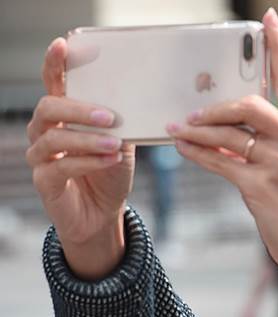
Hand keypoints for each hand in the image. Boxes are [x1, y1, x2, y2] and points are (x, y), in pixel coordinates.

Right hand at [26, 38, 135, 279]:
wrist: (104, 212)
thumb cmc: (110, 172)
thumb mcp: (122, 142)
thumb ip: (123, 123)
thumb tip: (140, 100)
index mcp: (63, 116)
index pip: (54, 84)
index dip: (55, 64)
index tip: (63, 45)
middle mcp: (45, 131)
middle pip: (48, 107)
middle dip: (79, 109)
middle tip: (110, 116)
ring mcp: (41, 156)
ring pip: (54, 137)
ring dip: (89, 139)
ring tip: (116, 144)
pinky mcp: (44, 181)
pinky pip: (60, 166)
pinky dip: (88, 161)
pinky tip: (109, 160)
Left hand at [168, 8, 277, 306]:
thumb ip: (271, 133)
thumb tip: (228, 113)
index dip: (277, 47)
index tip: (266, 18)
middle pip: (250, 105)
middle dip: (216, 106)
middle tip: (195, 112)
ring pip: (229, 134)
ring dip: (198, 131)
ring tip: (179, 129)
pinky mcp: (261, 186)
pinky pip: (219, 161)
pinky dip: (197, 152)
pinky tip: (185, 148)